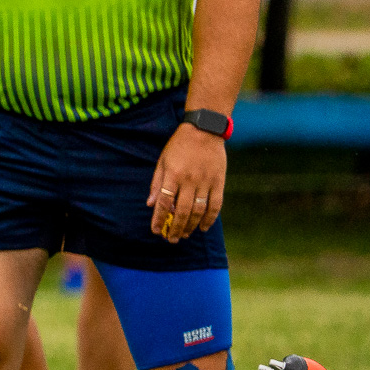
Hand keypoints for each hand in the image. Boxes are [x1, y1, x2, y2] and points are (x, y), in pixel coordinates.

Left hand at [149, 125, 226, 241]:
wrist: (204, 130)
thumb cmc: (179, 146)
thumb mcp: (162, 162)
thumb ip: (157, 184)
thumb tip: (150, 204)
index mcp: (173, 175)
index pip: (164, 203)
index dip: (158, 219)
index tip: (155, 231)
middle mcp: (189, 180)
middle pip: (181, 211)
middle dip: (175, 228)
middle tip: (171, 239)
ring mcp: (206, 182)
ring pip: (198, 211)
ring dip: (190, 226)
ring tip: (184, 235)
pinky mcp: (219, 182)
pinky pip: (215, 205)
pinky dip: (210, 218)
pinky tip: (203, 227)